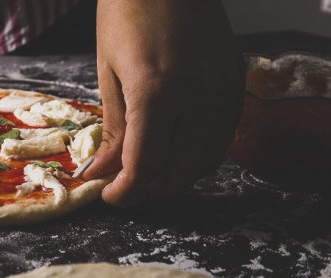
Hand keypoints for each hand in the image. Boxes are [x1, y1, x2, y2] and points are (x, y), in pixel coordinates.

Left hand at [84, 0, 244, 205]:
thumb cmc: (126, 13)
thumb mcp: (108, 73)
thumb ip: (112, 131)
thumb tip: (103, 173)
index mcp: (155, 92)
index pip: (144, 167)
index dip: (125, 192)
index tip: (110, 196)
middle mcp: (197, 95)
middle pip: (176, 173)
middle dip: (147, 190)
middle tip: (124, 187)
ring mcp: (222, 88)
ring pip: (203, 162)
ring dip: (172, 177)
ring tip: (147, 171)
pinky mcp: (235, 80)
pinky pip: (221, 137)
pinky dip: (196, 155)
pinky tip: (174, 150)